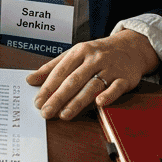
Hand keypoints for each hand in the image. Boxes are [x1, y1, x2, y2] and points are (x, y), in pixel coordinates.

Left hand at [25, 30, 158, 119]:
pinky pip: (116, 88)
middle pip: (74, 80)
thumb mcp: (74, 54)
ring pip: (92, 86)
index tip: (38, 101)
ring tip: (64, 114)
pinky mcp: (125, 78)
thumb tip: (30, 79)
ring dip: (78, 101)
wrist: (131, 47)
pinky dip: (108, 95)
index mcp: (79, 51)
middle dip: (58, 97)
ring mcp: (110, 68)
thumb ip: (52, 67)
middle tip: (46, 112)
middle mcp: (94, 59)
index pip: (60, 71)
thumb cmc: (98, 53)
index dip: (48, 87)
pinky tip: (99, 103)